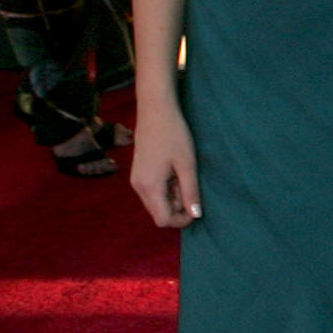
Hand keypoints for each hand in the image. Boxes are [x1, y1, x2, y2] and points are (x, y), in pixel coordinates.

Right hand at [128, 108, 201, 229]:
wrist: (155, 112)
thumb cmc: (174, 135)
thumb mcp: (187, 165)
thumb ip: (190, 192)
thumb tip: (195, 215)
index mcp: (149, 187)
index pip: (163, 219)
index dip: (180, 220)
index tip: (196, 209)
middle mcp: (138, 187)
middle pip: (158, 214)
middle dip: (177, 209)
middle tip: (190, 188)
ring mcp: (136, 181)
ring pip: (156, 203)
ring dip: (172, 199)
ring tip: (183, 177)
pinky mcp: (138, 174)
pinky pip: (152, 192)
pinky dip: (165, 190)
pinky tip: (174, 174)